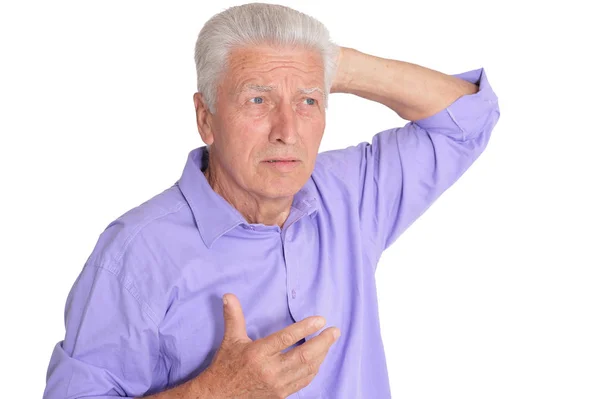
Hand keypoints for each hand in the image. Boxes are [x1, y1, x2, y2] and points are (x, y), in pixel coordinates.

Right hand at [202, 293, 340, 398]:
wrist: (220, 397)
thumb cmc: (226, 366)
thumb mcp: (230, 339)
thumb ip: (234, 316)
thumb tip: (228, 295)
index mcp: (258, 353)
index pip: (286, 338)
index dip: (305, 328)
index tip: (320, 320)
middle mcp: (270, 370)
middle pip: (304, 356)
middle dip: (323, 343)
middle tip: (335, 331)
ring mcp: (277, 385)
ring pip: (307, 370)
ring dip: (322, 355)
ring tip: (330, 342)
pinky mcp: (281, 395)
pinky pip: (303, 381)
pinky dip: (314, 369)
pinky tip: (319, 359)